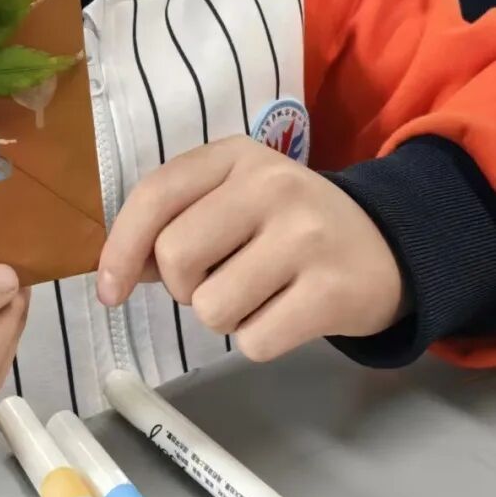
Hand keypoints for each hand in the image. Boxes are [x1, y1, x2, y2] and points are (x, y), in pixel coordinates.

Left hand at [98, 137, 406, 361]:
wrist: (387, 246)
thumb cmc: (289, 224)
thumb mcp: (234, 199)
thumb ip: (176, 221)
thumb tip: (119, 271)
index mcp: (236, 156)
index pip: (156, 194)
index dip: (121, 247)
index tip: (111, 290)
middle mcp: (270, 185)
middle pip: (176, 257)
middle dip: (183, 287)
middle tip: (217, 281)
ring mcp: (305, 236)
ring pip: (211, 307)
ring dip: (224, 317)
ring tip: (259, 293)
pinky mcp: (331, 290)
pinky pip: (253, 341)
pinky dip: (260, 339)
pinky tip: (287, 313)